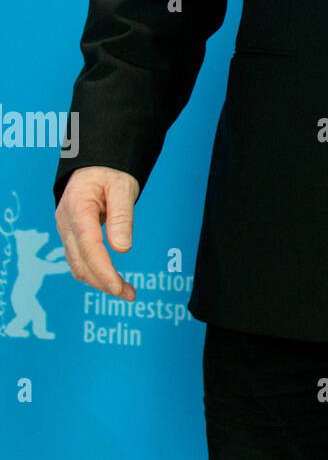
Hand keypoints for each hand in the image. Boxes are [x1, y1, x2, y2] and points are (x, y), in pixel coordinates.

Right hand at [54, 167, 139, 300]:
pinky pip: (79, 259)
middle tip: (130, 295)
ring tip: (127, 291)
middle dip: (103, 282)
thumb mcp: (122, 186)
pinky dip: (95, 272)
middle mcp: (66, 223)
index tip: (118, 288)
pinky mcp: (71, 235)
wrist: (94, 163)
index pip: (89, 247)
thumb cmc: (110, 172)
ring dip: (99, 281)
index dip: (103, 270)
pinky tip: (111, 279)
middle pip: (80, 262)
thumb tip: (122, 249)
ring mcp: (66, 230)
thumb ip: (121, 217)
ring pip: (78, 264)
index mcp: (77, 208)